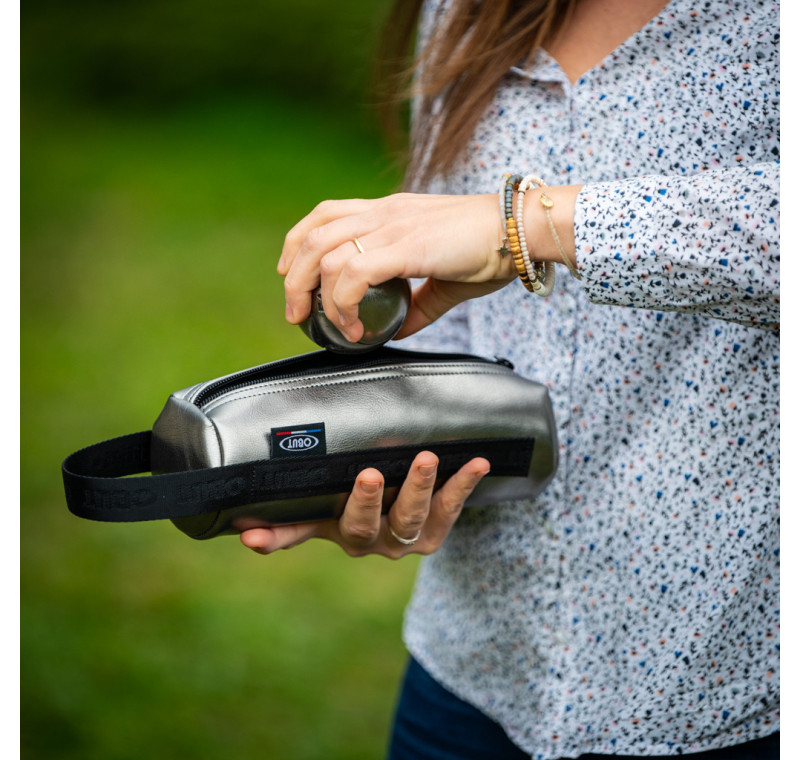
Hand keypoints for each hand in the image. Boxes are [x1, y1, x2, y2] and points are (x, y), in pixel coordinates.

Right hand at [239, 452, 489, 558]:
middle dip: (366, 501)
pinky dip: (463, 484)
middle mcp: (366, 540)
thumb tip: (241, 502)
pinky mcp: (435, 533)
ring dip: (419, 488)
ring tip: (425, 459)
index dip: (275, 537)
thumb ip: (296, 496)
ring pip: (410, 517)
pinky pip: (451, 508)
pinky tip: (478, 462)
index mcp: (330, 527)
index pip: (296, 533)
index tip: (252, 534)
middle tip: (370, 475)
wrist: (406, 509)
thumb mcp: (325, 495)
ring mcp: (402, 538)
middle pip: (362, 525)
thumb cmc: (354, 491)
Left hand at [278, 193, 516, 340]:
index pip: (326, 213)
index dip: (298, 242)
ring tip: (325, 324)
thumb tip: (398, 330)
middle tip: (296, 313)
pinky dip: (344, 303)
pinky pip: (355, 273)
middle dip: (294, 277)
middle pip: (313, 235)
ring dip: (314, 294)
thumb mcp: (444, 278)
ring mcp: (394, 227)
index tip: (292, 274)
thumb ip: (418, 304)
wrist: (522, 229)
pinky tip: (354, 326)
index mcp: (389, 212)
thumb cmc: (490, 249)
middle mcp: (384, 213)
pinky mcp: (407, 246)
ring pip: (325, 254)